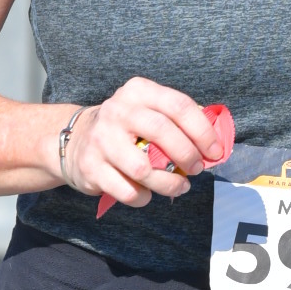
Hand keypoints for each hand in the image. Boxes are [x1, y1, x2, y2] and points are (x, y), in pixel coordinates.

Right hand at [61, 82, 226, 205]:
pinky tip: (147, 194)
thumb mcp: (148, 111)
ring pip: (143, 169)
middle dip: (187, 155)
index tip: (214, 152)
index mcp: (138, 91)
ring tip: (179, 187)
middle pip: (162, 132)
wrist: (76, 140)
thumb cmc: (126, 129)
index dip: (202, 131)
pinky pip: (128, 191)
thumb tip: (213, 146)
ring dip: (168, 183)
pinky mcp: (91, 168)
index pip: (178, 106)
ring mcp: (101, 139)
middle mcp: (117, 111)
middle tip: (197, 169)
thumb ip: (176, 121)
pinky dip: (144, 198)